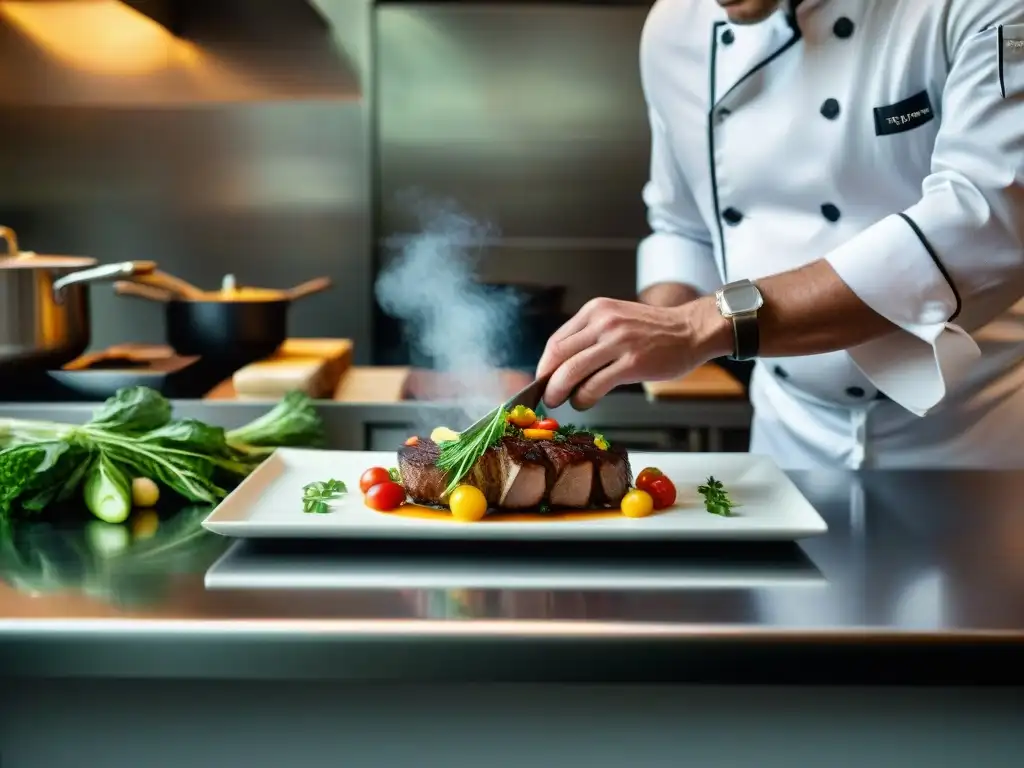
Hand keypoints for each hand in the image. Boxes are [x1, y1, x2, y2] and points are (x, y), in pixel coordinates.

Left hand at [537, 296, 731, 409]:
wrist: (691, 330)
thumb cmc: (654, 331)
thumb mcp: (617, 319)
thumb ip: (591, 336)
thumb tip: (561, 366)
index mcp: (596, 310)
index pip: (557, 340)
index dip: (544, 365)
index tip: (542, 380)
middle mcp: (604, 322)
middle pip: (558, 355)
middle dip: (546, 381)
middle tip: (546, 396)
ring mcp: (619, 342)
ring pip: (572, 370)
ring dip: (559, 391)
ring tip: (559, 401)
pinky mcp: (633, 363)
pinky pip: (595, 384)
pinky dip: (583, 398)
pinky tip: (583, 402)